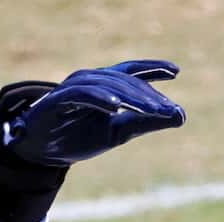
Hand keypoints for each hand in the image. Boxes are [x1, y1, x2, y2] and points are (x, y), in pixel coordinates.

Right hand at [0, 59, 184, 221]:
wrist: (41, 151)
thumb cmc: (78, 137)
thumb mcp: (118, 132)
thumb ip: (146, 123)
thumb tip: (181, 117)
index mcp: (104, 85)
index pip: (131, 71)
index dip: (152, 68)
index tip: (175, 72)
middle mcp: (90, 80)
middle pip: (124, 81)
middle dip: (148, 96)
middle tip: (169, 111)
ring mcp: (73, 87)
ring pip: (107, 85)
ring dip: (131, 97)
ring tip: (152, 110)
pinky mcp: (58, 99)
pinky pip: (81, 94)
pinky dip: (99, 98)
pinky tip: (116, 106)